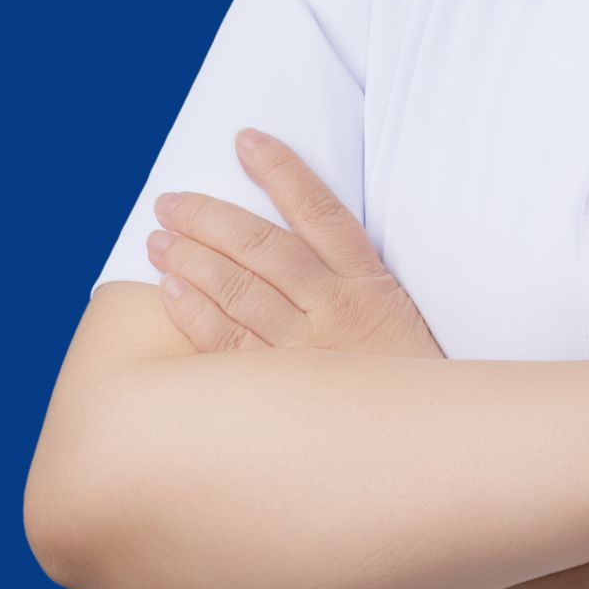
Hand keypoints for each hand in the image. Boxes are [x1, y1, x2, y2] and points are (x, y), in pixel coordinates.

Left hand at [143, 129, 446, 359]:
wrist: (430, 447)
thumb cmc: (410, 379)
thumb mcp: (399, 317)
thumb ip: (354, 281)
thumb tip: (294, 244)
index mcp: (370, 283)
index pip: (320, 212)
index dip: (281, 171)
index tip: (246, 140)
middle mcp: (336, 309)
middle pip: (264, 248)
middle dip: (211, 218)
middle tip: (170, 202)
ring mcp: (308, 350)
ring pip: (239, 291)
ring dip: (192, 260)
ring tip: (158, 239)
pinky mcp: (286, 389)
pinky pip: (230, 345)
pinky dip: (196, 314)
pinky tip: (170, 290)